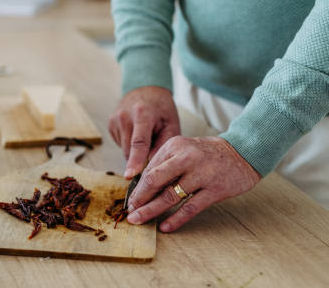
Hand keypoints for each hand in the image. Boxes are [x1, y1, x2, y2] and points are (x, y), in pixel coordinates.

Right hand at [108, 86, 180, 178]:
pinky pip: (121, 144)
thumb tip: (152, 167)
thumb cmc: (161, 109)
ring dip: (135, 151)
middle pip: (129, 149)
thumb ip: (163, 146)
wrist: (146, 89)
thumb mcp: (171, 125)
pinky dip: (129, 144)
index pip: (138, 142)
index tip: (130, 176)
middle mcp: (124, 116)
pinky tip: (136, 133)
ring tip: (146, 136)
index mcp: (142, 114)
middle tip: (152, 157)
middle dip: (139, 160)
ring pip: (124, 149)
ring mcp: (115, 119)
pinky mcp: (110, 124)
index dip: (135, 161)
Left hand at [126, 136, 261, 231]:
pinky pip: (190, 208)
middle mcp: (186, 158)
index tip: (130, 201)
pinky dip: (176, 219)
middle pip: (155, 182)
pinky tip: (165, 226)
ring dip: (152, 210)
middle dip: (140, 199)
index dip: (138, 188)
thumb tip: (143, 187)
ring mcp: (202, 174)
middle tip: (130, 213)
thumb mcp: (184, 149)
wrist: (243, 152)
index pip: (150, 170)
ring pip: (170, 196)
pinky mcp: (215, 189)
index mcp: (175, 146)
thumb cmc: (208, 154)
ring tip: (139, 220)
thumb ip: (165, 164)